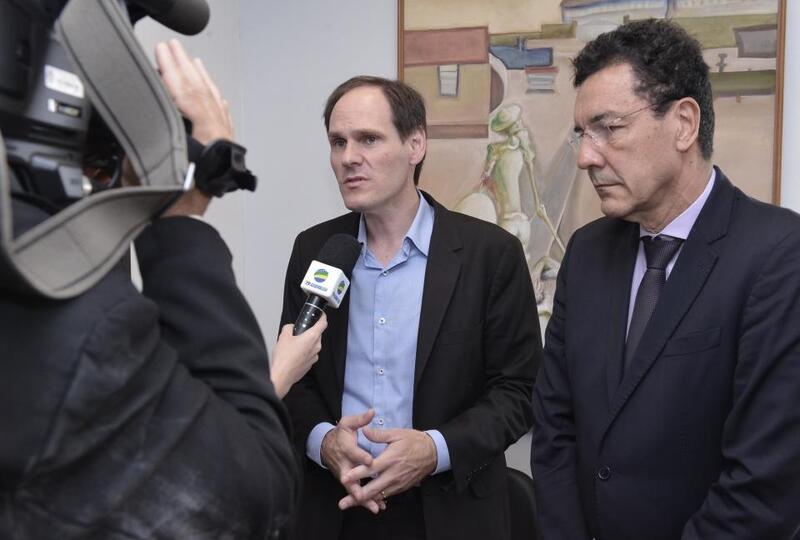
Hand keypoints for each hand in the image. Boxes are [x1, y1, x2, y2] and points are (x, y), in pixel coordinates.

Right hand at [154, 39, 231, 216]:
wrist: (180, 225)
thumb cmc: (166, 200)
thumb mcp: (147, 162)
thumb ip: (148, 132)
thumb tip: (145, 108)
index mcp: (206, 138)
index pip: (187, 95)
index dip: (172, 72)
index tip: (161, 54)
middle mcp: (219, 138)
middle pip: (202, 94)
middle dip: (184, 68)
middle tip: (171, 48)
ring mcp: (223, 144)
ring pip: (214, 103)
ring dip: (201, 80)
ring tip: (191, 62)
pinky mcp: (222, 152)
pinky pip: (221, 117)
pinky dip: (214, 100)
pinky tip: (213, 93)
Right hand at [270, 315, 326, 398]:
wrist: (282, 376)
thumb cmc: (284, 358)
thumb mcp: (283, 336)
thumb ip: (289, 328)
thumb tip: (290, 328)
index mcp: (312, 337)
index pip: (323, 324)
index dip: (322, 318)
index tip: (321, 315)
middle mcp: (316, 347)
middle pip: (317, 335)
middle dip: (309, 332)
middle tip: (299, 332)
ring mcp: (314, 357)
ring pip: (313, 345)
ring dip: (306, 343)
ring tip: (293, 345)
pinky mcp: (310, 364)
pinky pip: (309, 354)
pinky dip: (304, 352)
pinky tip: (293, 354)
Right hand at [321, 410, 385, 512]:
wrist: (327, 446)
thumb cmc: (341, 433)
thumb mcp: (347, 423)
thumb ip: (360, 420)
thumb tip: (372, 411)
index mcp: (345, 448)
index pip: (352, 452)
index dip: (360, 456)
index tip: (369, 461)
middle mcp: (344, 464)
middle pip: (350, 477)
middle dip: (357, 487)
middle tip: (364, 495)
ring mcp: (345, 475)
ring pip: (353, 489)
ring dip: (363, 499)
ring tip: (375, 507)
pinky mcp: (348, 482)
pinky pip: (356, 492)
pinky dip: (365, 500)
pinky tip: (378, 506)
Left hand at [337, 427, 436, 510]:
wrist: (433, 453)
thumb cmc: (414, 441)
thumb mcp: (397, 434)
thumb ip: (379, 434)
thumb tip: (364, 430)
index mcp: (391, 459)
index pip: (371, 469)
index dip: (357, 474)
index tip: (344, 478)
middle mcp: (393, 474)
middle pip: (372, 489)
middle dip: (356, 496)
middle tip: (342, 503)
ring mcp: (398, 483)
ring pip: (378, 496)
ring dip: (364, 501)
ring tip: (349, 504)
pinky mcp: (401, 487)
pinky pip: (386, 495)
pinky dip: (375, 499)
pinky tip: (365, 502)